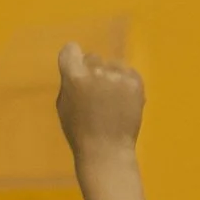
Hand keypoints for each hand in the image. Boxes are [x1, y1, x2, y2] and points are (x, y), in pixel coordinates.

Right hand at [56, 43, 145, 162]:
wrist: (107, 149)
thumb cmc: (79, 132)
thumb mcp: (63, 106)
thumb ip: (69, 83)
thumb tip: (77, 68)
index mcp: (74, 77)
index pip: (71, 49)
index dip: (73, 58)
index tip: (76, 68)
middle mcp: (96, 71)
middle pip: (93, 57)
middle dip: (92, 71)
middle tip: (96, 92)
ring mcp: (118, 76)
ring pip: (113, 65)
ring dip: (111, 76)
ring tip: (112, 99)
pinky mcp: (135, 82)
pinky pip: (128, 73)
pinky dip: (126, 83)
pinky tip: (123, 100)